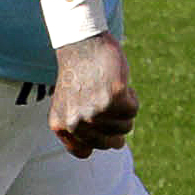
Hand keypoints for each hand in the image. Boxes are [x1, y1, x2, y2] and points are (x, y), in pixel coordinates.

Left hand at [47, 32, 139, 155]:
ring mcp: (95, 112)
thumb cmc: (78, 73)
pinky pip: (133, 109)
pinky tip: (120, 83)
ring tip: (111, 90)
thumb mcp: (69, 105)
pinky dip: (132, 97)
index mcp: (61, 126)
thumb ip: (81, 127)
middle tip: (107, 102)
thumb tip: (116, 146)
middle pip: (111, 142)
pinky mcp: (114, 98)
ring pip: (126, 126)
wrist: (80, 43)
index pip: (86, 152)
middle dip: (116, 124)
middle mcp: (76, 123)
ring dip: (124, 109)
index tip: (99, 124)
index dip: (98, 139)